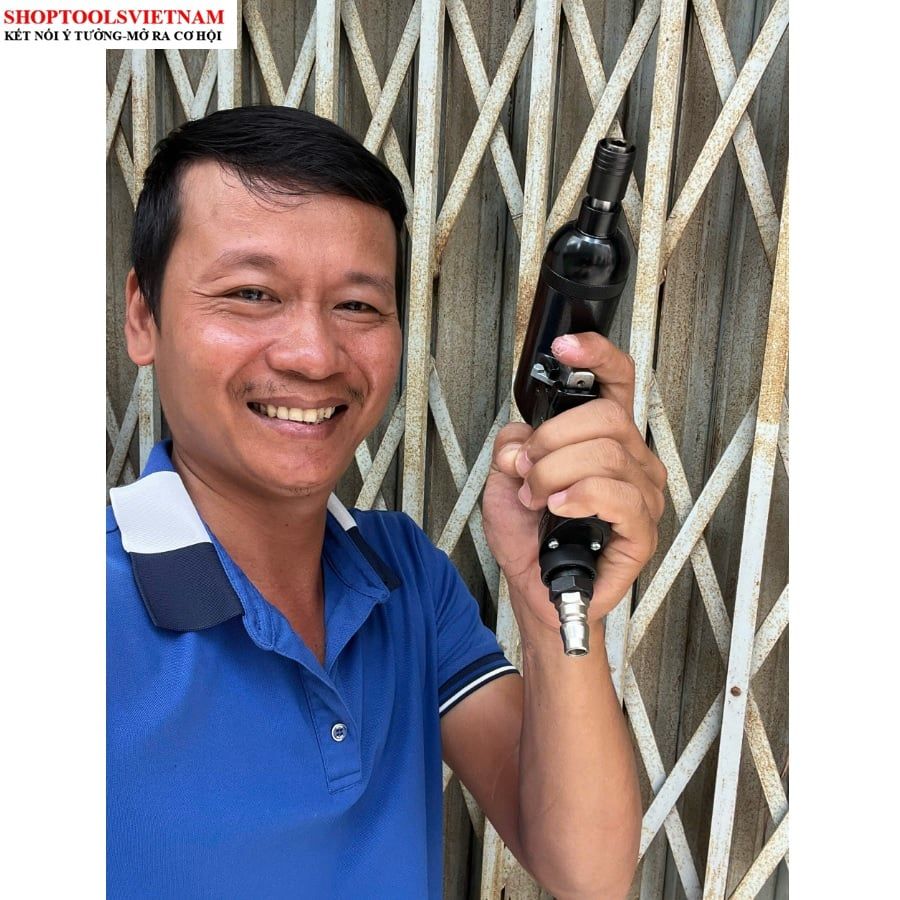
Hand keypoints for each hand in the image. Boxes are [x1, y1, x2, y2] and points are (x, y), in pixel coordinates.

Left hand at [483, 332, 666, 634]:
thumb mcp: (504, 478)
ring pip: (607, 454)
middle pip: (606, 417)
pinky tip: (559, 507)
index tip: (565, 345)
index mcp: (603, 438)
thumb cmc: (528, 535)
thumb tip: (522, 441)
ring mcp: (642, 494)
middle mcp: (631, 459)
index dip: (597, 356)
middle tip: (526, 471)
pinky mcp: (642, 530)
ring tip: (536, 498)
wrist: (536, 589)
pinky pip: (618, 496)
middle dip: (552, 440)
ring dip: (556, 473)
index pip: (616, 382)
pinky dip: (580, 496)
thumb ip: (512, 447)